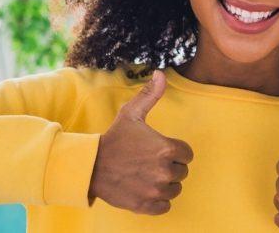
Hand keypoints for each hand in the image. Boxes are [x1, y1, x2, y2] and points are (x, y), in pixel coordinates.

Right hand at [88, 70, 193, 214]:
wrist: (90, 166)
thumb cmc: (114, 138)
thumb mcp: (132, 113)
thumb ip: (150, 94)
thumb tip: (160, 73)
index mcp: (166, 148)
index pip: (187, 153)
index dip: (176, 150)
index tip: (160, 148)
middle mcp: (164, 171)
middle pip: (182, 171)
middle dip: (171, 166)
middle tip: (151, 161)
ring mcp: (155, 190)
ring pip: (175, 189)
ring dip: (165, 183)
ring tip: (148, 174)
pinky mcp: (146, 205)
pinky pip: (165, 206)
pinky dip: (158, 200)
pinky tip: (146, 188)